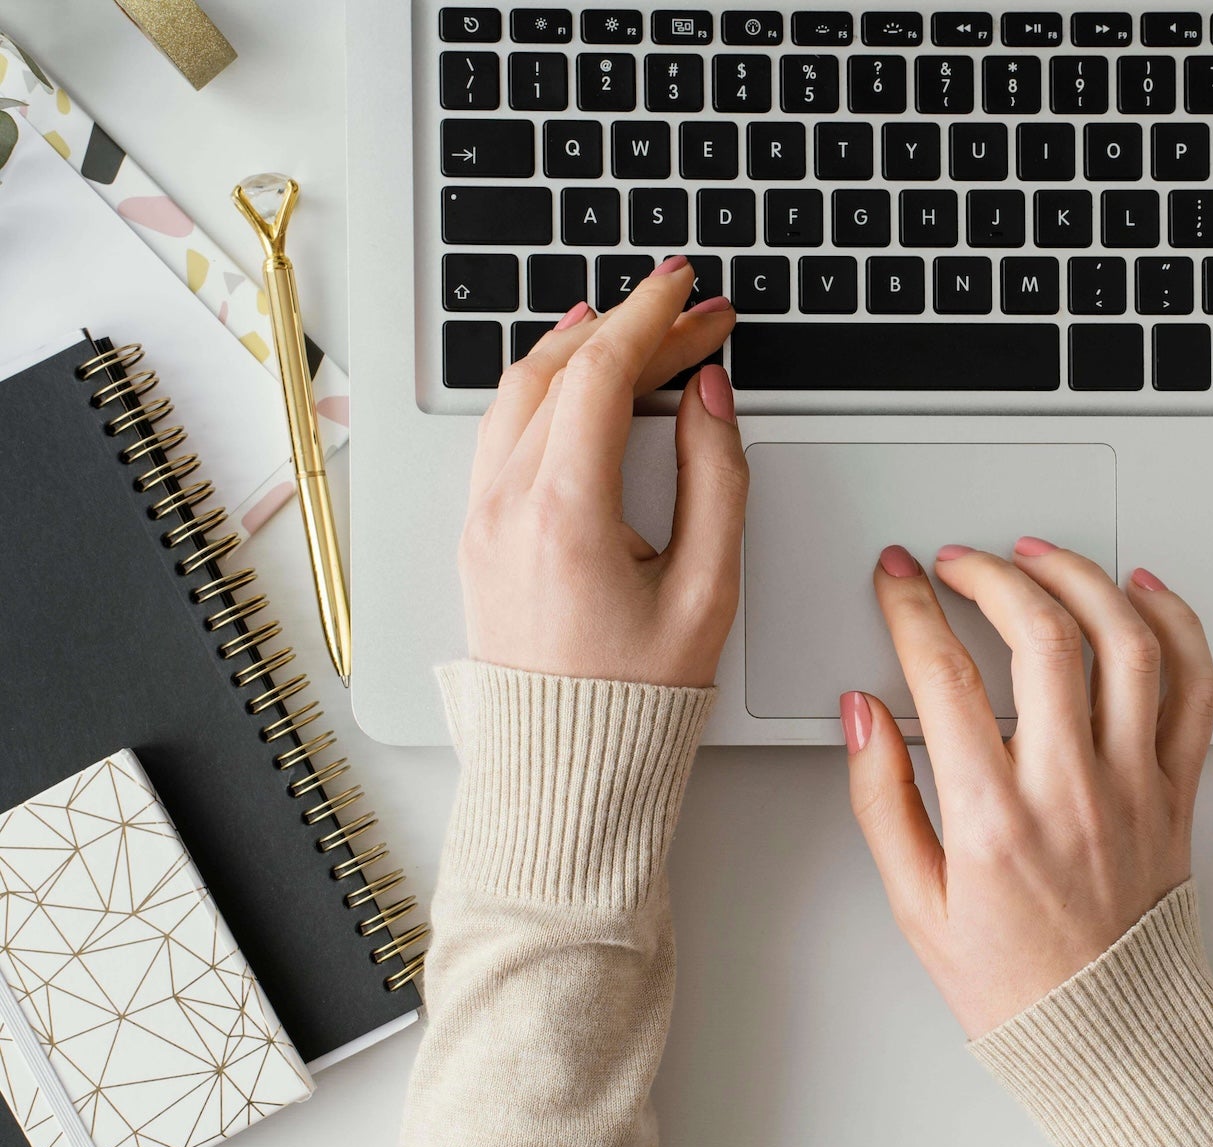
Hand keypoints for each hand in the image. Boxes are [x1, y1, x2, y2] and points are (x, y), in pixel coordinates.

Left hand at [460, 260, 744, 686]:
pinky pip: (502, 430)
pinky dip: (544, 386)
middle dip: (629, 326)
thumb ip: (716, 478)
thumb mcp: (707, 589)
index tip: (691, 289)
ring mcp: (482, 518)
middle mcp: (507, 505)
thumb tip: (709, 397)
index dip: (653, 316)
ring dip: (578, 348)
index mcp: (563, 513)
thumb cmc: (636, 698)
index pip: (601, 373)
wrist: (564, 772)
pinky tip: (576, 379)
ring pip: (518, 392)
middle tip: (691, 311)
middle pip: (559, 369)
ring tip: (633, 326)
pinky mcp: (479, 534)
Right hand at [841, 540, 1212, 1037]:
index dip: (912, 608)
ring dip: (1082, 579)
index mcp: (994, 820)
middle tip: (960, 561)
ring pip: (1125, 644)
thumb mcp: (917, 904)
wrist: (1113, 1037)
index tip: (897, 579)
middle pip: (1041, 637)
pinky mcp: (1178, 789)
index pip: (944, 677)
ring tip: (1040, 556)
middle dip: (992, 575)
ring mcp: (1134, 785)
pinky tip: (1142, 591)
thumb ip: (883, 798)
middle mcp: (1071, 791)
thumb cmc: (1016, 982)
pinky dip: (1176, 623)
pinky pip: (1194, 688)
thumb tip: (863, 714)